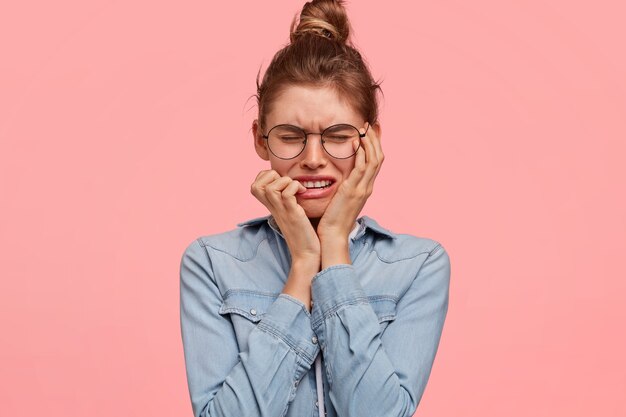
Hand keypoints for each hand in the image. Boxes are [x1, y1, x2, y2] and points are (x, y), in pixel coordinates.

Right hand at [250, 170, 320, 266]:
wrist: (307, 253)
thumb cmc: (303, 233)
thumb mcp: (290, 212)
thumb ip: (286, 199)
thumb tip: (290, 185)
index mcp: (271, 207)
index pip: (254, 185)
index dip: (265, 176)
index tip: (281, 180)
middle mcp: (273, 208)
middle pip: (256, 185)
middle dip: (272, 176)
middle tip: (287, 183)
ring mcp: (282, 212)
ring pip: (270, 188)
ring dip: (285, 181)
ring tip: (297, 188)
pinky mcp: (292, 215)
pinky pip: (286, 194)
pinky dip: (295, 187)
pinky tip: (303, 192)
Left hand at [317, 123, 383, 256]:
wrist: (333, 235)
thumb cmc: (333, 220)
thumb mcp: (341, 200)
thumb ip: (344, 187)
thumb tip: (340, 177)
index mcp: (365, 188)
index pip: (375, 162)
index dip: (375, 146)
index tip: (372, 131)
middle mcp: (367, 187)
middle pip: (378, 158)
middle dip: (375, 139)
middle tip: (370, 124)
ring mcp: (362, 188)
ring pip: (373, 160)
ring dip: (369, 142)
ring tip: (364, 128)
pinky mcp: (352, 190)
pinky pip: (360, 167)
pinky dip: (360, 153)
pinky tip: (355, 142)